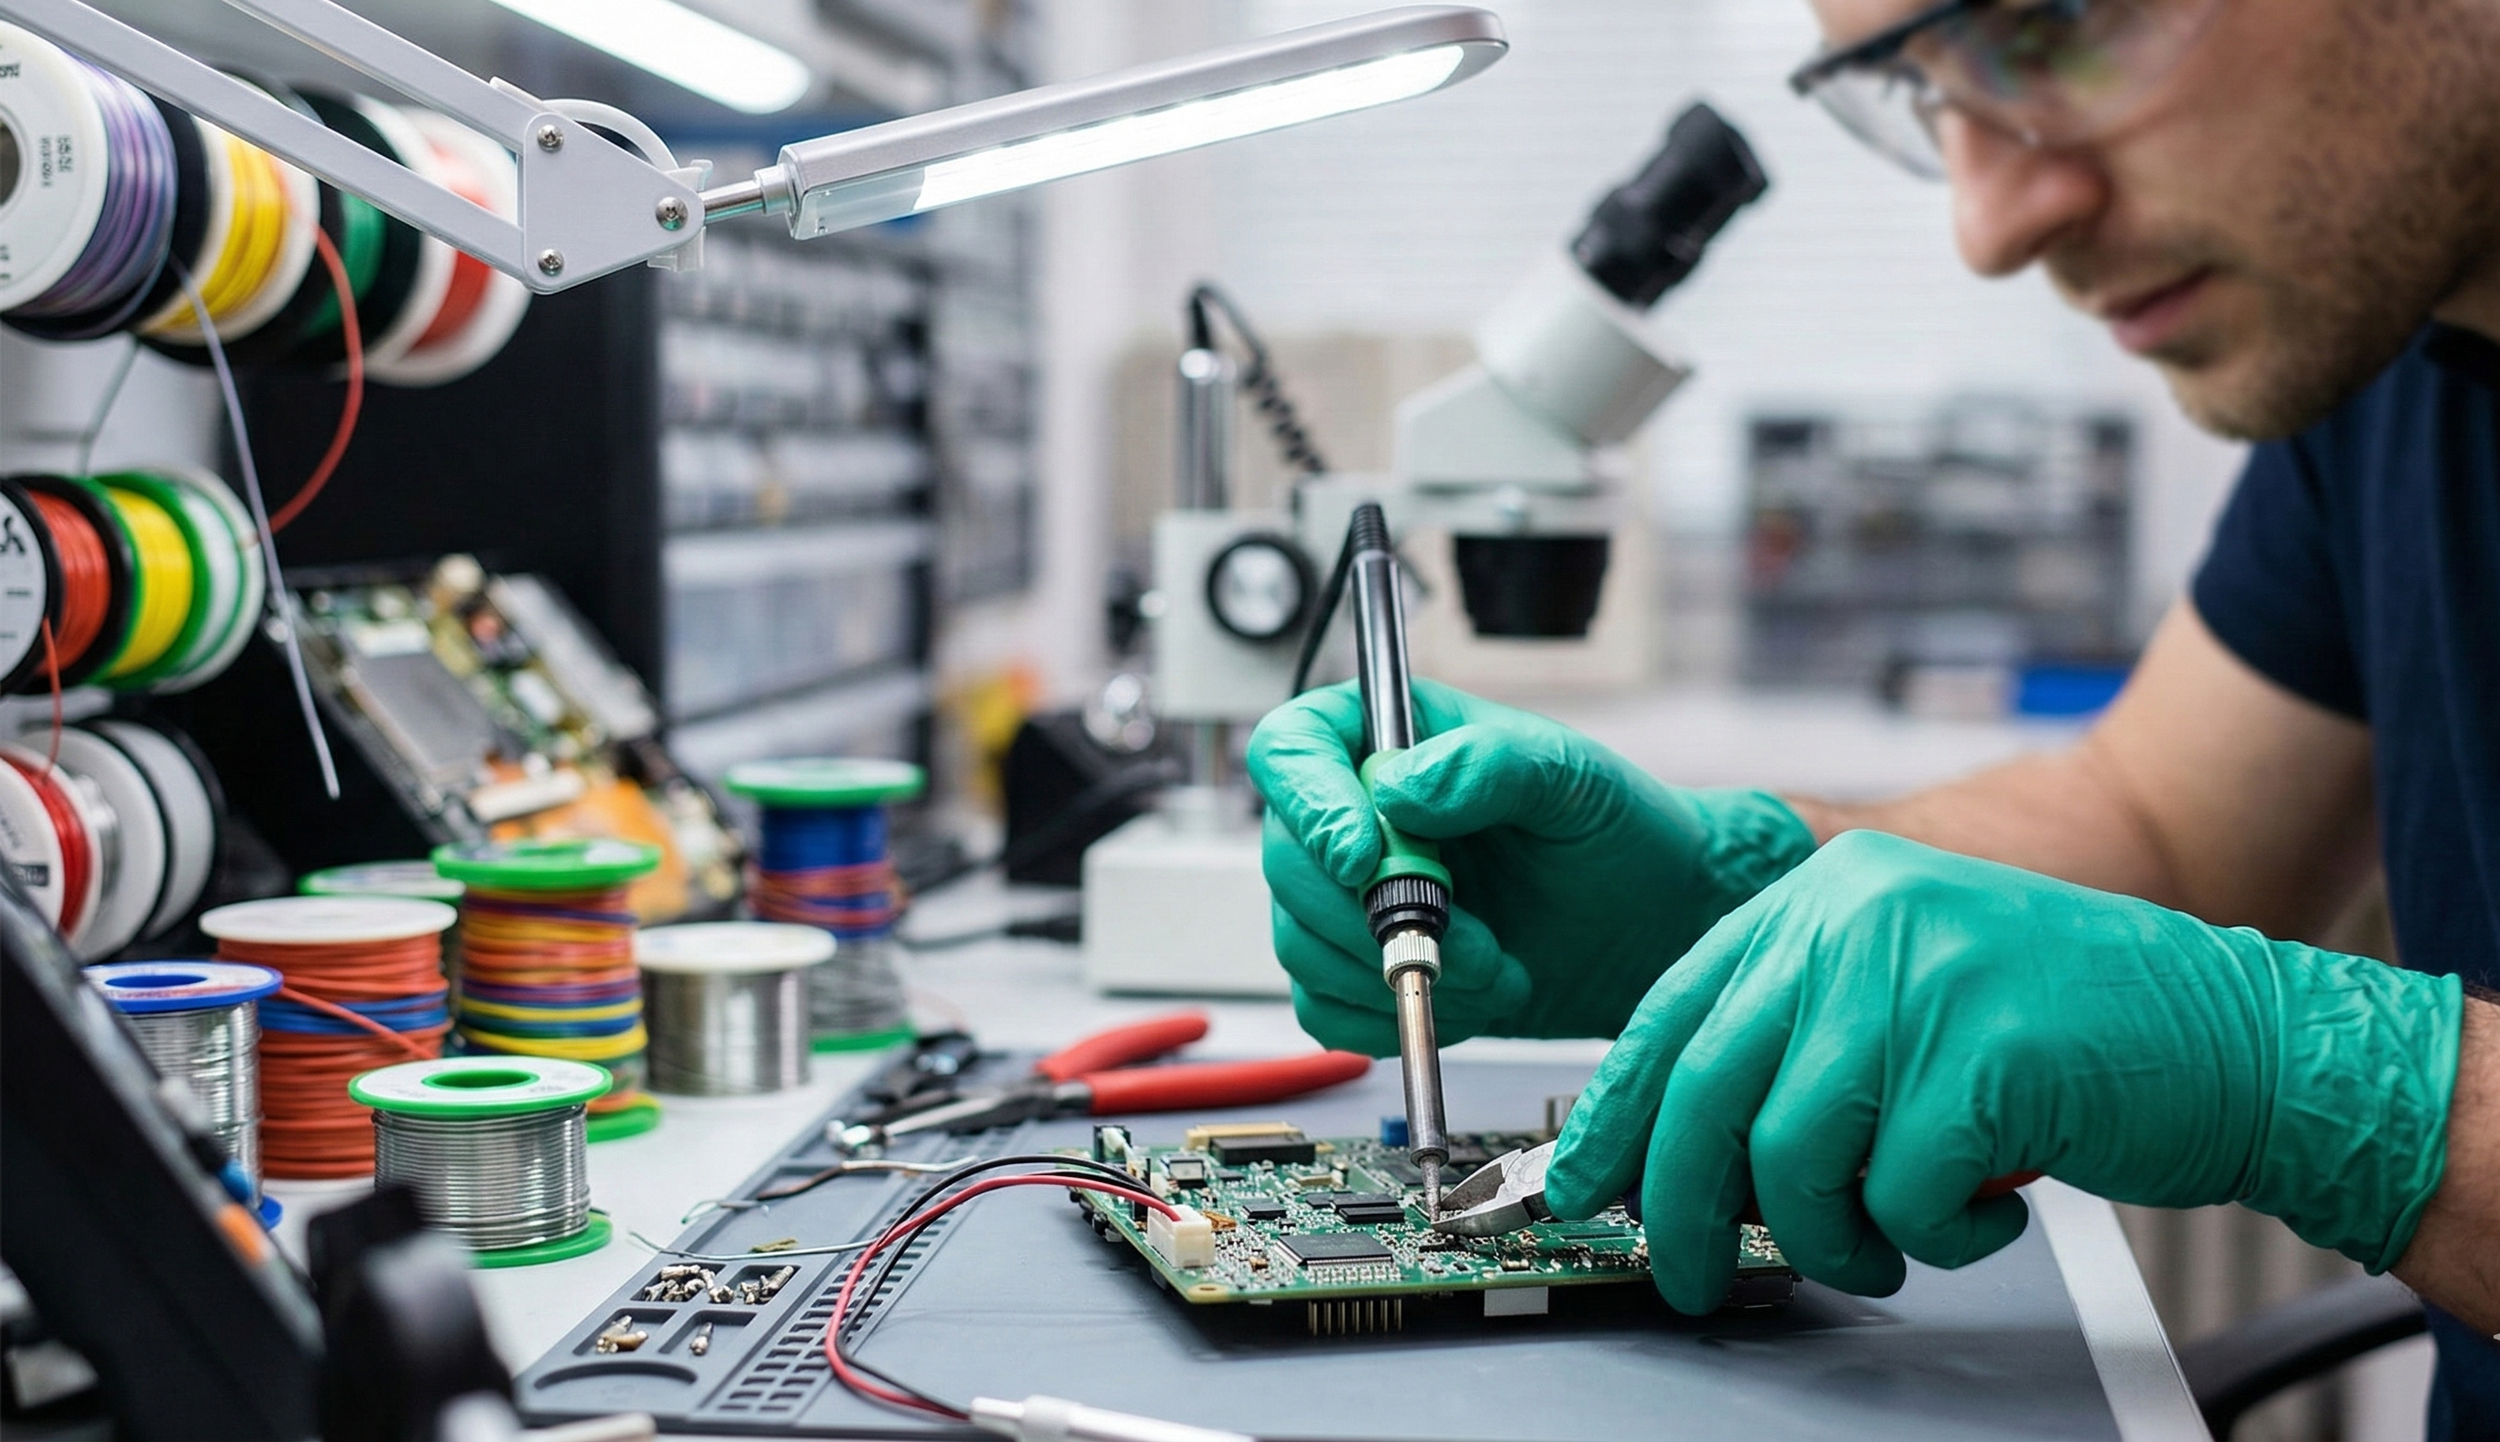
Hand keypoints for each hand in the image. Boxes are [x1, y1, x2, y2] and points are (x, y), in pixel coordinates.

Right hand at [1246, 680, 1814, 1054]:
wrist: (1649, 929)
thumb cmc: (1616, 834)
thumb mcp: (1568, 778)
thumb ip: (1486, 765)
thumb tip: (1398, 788)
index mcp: (1390, 740)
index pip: (1290, 751)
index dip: (1308, 805)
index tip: (1363, 856)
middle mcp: (1355, 815)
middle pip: (1286, 860)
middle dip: (1373, 915)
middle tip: (1468, 937)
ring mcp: (1352, 898)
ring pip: (1301, 941)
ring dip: (1396, 971)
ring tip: (1494, 969)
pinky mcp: (1361, 972)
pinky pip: (1325, 1006)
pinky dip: (1388, 1016)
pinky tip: (1465, 1000)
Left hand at [1545, 831, 2463, 1313]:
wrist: (2245, 1040)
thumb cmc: (2071, 1035)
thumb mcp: (1911, 993)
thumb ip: (1803, 1039)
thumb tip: (1679, 1151)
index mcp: (1828, 897)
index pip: (1674, 1008)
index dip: (1615, 1112)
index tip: (1582, 1184)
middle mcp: (1860, 917)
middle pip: (1706, 1087)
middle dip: (1680, 1207)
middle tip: (1685, 1274)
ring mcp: (1921, 979)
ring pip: (1789, 1155)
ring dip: (1826, 1238)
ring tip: (1885, 1246)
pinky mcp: (1982, 1057)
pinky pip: (1898, 1196)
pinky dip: (1933, 1240)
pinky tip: (1982, 1216)